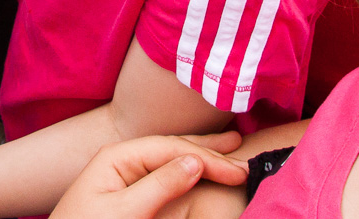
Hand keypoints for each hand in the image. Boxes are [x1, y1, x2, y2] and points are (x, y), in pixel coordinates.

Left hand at [51, 134, 247, 218]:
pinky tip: (196, 169)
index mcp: (117, 156)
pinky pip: (161, 175)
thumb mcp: (124, 211)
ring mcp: (123, 175)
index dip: (207, 157)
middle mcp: (121, 159)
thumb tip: (196, 161)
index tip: (238, 170)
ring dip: (199, 155)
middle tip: (241, 149)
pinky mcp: (125, 193)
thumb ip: (159, 185)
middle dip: (207, 149)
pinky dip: (185, 171)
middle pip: (171, 147)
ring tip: (227, 149)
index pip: (171, 148)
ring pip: (169, 159)